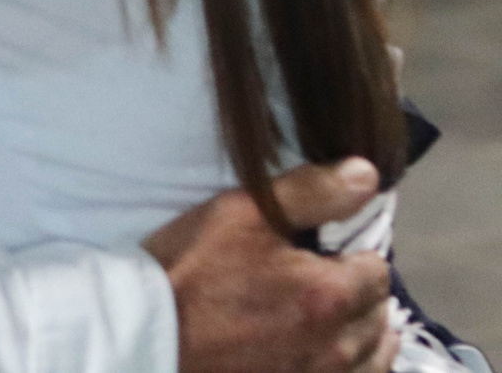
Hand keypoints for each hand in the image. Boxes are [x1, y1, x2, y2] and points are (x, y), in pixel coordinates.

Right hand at [146, 159, 395, 372]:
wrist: (149, 332)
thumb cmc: (192, 266)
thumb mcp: (242, 211)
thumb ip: (312, 192)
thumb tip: (368, 174)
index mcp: (330, 293)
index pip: (377, 270)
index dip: (350, 255)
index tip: (320, 253)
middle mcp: (338, 346)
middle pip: (379, 316)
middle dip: (358, 295)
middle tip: (318, 283)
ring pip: (375, 359)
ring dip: (364, 336)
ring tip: (333, 321)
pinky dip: (354, 369)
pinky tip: (329, 356)